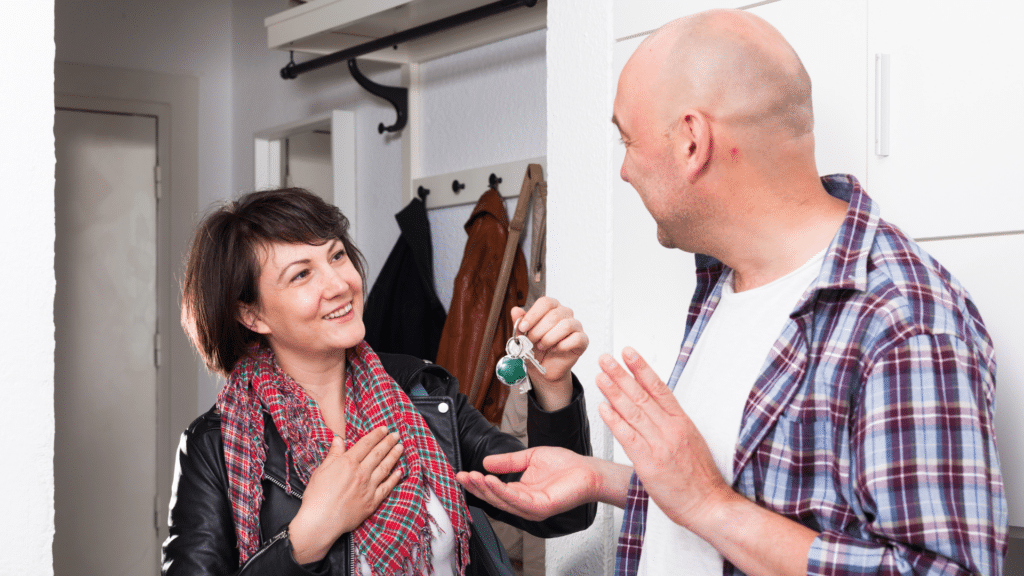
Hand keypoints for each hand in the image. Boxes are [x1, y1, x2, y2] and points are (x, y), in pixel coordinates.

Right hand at [288, 427, 403, 563]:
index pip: (366, 444)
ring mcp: (368, 488)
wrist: (320, 521)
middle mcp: (361, 473)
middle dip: (388, 442)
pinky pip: (386, 487)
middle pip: (378, 454)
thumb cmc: (316, 497)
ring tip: (400, 448)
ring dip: (394, 457)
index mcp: (348, 463)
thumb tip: (339, 439)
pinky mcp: (372, 502)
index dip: (376, 435)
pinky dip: (394, 479)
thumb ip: (333, 454)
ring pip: (385, 468)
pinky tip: (399, 472)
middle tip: (397, 435)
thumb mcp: (321, 470)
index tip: (385, 429)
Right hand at [456, 446, 598, 520]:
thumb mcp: (529, 458)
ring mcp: (532, 508)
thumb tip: (486, 462)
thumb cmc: (565, 465)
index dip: (476, 482)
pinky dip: (501, 491)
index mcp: (520, 492)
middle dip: (476, 487)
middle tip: (461, 475)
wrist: (587, 470)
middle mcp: (524, 504)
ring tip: (472, 477)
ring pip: (502, 501)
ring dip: (485, 489)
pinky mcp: (541, 508)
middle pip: (493, 498)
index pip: (493, 490)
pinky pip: (516, 500)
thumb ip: (508, 462)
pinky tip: (490, 480)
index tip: (461, 473)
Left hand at [511, 297, 588, 409]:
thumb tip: (515, 310)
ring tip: (542, 346)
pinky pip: (576, 338)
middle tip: (531, 341)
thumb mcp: (523, 337)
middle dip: (538, 331)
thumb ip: (520, 323)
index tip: (523, 327)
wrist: (544, 368)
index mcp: (551, 307)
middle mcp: (565, 313)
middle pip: (554, 315)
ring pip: (565, 325)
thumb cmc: (535, 349)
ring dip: (549, 339)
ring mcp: (576, 326)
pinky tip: (554, 350)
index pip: (545, 302)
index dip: (533, 315)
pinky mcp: (583, 340)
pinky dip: (562, 346)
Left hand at [595, 348, 733, 531]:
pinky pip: (628, 436)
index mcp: (682, 423)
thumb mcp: (692, 443)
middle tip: (606, 359)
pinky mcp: (649, 463)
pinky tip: (603, 407)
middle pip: (642, 395)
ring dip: (614, 391)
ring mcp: (660, 445)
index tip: (629, 353)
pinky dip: (614, 420)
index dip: (642, 368)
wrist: (710, 505)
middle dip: (621, 374)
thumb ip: (673, 426)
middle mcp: (671, 429)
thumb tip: (656, 411)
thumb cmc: (701, 479)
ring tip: (600, 376)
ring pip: (633, 412)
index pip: (659, 388)